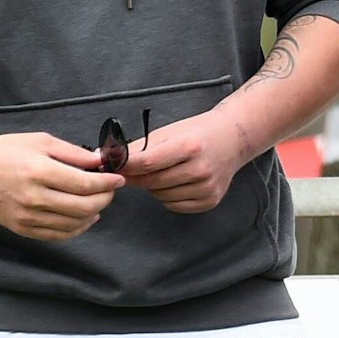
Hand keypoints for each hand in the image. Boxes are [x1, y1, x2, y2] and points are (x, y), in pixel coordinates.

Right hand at [0, 132, 122, 240]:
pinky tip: (85, 218)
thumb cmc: (5, 150)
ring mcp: (27, 216)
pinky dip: (77, 229)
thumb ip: (73, 153)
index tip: (118, 179)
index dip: (107, 183)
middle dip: (104, 199)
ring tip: (99, 202)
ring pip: (73, 225)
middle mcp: (33, 197)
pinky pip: (57, 235)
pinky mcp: (22, 228)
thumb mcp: (41, 141)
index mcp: (38, 172)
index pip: (84, 184)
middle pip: (83, 207)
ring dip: (93, 214)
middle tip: (110, 190)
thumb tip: (100, 162)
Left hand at [121, 110, 253, 212]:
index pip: (146, 164)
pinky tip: (176, 182)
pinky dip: (168, 196)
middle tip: (133, 170)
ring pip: (161, 196)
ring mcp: (207, 187)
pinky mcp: (210, 200)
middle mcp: (200, 169)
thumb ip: (138, 148)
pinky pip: (174, 205)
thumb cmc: (197, 133)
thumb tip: (106, 158)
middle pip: (152, 182)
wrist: (232, 139)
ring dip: (154, 187)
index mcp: (189, 147)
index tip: (111, 165)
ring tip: (164, 172)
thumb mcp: (169, 132)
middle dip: (137, 177)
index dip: (125, 166)